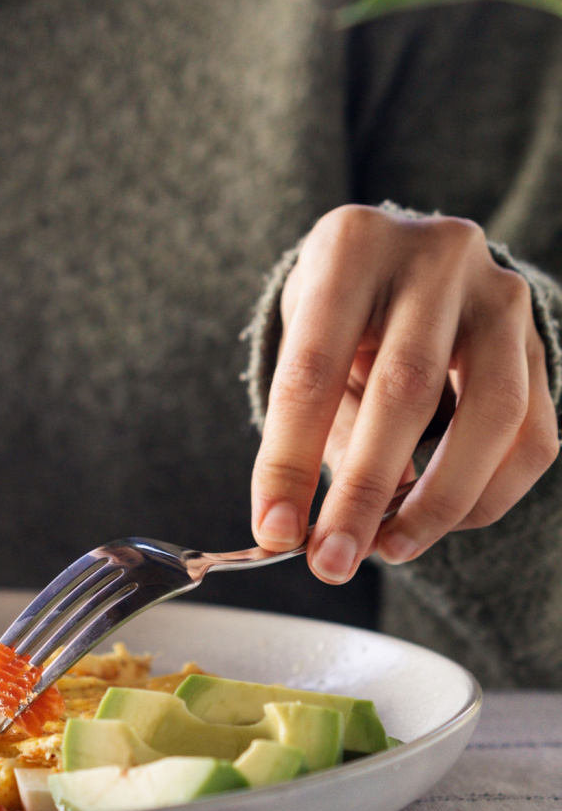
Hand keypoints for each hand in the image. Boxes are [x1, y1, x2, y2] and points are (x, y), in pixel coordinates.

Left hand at [251, 205, 559, 582]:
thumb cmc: (341, 311)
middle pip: (403, 392)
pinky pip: (533, 433)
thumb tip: (298, 529)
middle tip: (333, 561)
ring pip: (492, 415)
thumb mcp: (305, 343)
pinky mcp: (541, 338)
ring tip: (389, 549)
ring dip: (438, 502)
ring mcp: (500, 294)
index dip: (289, 460)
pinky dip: (488, 493)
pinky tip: (440, 522)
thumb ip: (312, 426)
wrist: (407, 260)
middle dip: (363, 493)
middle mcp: (436, 256)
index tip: (275, 530)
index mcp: (352, 249)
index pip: (311, 371)